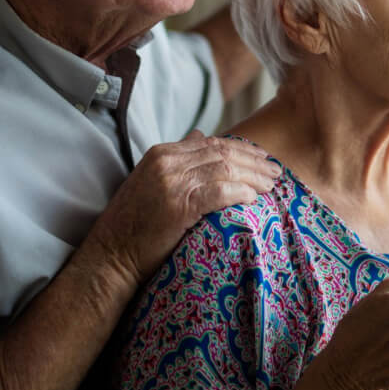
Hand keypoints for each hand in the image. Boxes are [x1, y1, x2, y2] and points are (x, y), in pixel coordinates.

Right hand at [86, 131, 280, 286]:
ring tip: (272, 186)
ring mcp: (172, 182)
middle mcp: (167, 162)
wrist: (111, 255)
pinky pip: (220, 192)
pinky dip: (240, 192)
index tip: (263, 159)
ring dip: (254, 177)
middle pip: (223, 153)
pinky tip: (254, 198)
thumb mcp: (152, 181)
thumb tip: (199, 134)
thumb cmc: (134, 225)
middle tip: (277, 171)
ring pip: (226, 170)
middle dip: (254, 162)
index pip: (212, 143)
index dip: (242, 150)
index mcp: (161, 153)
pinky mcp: (179, 204)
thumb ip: (178, 158)